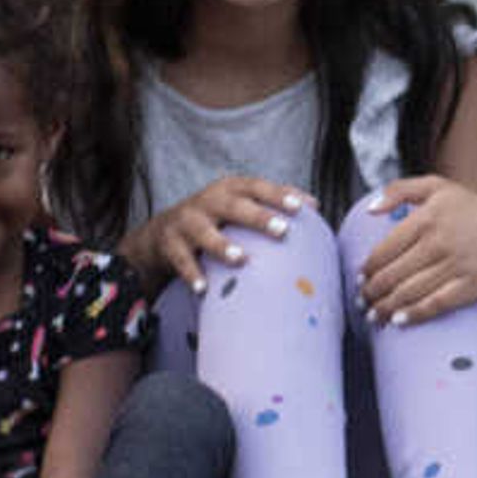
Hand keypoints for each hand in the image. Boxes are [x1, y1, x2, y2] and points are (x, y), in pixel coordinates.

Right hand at [135, 172, 308, 292]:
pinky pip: (182, 260)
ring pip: (204, 232)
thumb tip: (315, 206)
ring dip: (222, 245)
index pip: (257, 187)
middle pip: (235, 207)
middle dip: (258, 217)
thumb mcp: (238, 203)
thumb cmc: (215, 217)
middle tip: (282, 230)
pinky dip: (192, 274)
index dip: (278, 195)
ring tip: (241, 259)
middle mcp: (208, 201)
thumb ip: (272, 201)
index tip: (300, 208)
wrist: (161, 232)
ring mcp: (187, 222)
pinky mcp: (170, 244)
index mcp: (229, 189)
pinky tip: (204, 289)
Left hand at [353, 174, 476, 324]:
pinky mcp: (472, 285)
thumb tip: (370, 210)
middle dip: (370, 293)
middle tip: (362, 302)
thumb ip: (400, 190)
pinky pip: (435, 305)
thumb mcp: (438, 187)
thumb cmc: (473, 209)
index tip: (360, 279)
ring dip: (385, 308)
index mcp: (427, 217)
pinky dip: (413, 315)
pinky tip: (399, 321)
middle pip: (392, 276)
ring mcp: (456, 265)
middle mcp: (439, 241)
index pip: (384, 250)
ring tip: (374, 316)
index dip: (367, 269)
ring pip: (409, 293)